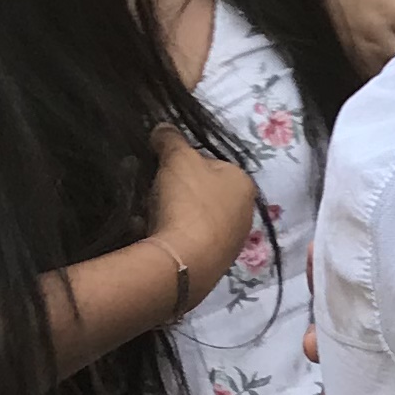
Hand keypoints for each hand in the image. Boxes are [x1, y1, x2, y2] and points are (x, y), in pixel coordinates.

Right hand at [148, 127, 260, 305]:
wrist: (184, 262)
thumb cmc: (188, 202)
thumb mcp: (177, 158)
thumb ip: (171, 139)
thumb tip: (163, 128)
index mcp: (244, 183)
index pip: (213, 163)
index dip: (184, 162)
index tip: (163, 167)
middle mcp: (245, 214)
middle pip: (203, 193)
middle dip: (177, 191)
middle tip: (154, 190)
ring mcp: (231, 243)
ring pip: (194, 219)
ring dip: (171, 214)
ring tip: (149, 214)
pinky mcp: (214, 265)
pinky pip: (188, 242)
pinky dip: (171, 237)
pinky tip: (152, 236)